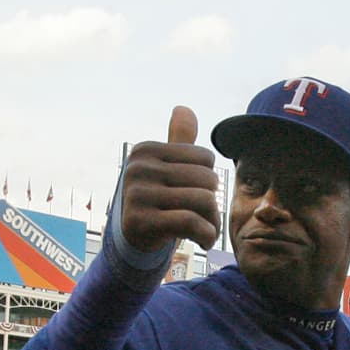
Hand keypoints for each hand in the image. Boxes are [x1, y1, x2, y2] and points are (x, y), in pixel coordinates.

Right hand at [121, 106, 220, 252]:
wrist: (134, 239)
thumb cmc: (159, 200)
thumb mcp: (166, 168)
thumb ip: (178, 141)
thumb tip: (184, 109)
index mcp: (146, 150)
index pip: (206, 158)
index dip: (210, 180)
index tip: (198, 193)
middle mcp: (138, 168)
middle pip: (207, 179)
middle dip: (214, 202)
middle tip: (206, 216)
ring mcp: (137, 194)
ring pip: (203, 201)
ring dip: (213, 221)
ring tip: (206, 228)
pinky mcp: (141, 222)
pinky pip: (191, 222)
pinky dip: (207, 234)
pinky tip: (204, 240)